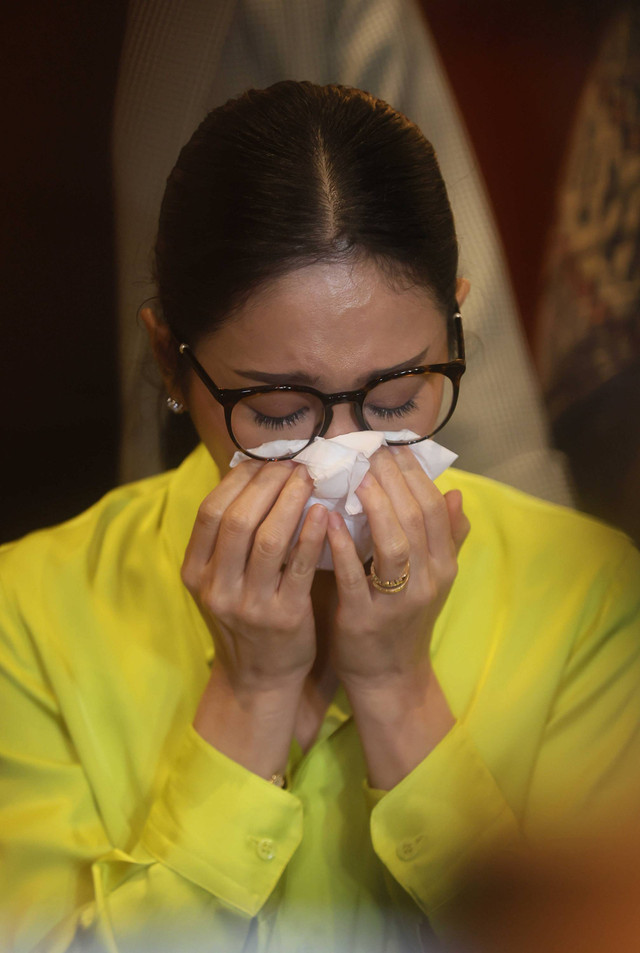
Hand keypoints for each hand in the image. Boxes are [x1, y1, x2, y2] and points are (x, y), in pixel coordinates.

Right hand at [181, 459, 327, 777]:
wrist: (259, 678)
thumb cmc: (246, 617)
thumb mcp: (223, 579)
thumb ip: (231, 537)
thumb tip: (252, 474)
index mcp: (195, 572)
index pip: (210, 511)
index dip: (239, 480)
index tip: (265, 460)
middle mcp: (215, 587)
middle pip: (237, 519)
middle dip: (267, 484)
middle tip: (294, 462)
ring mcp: (248, 604)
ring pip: (266, 539)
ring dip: (289, 501)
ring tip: (309, 478)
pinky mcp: (283, 617)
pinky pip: (297, 567)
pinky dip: (310, 534)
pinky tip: (324, 513)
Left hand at [325, 446, 469, 787]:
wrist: (389, 678)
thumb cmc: (404, 619)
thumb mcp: (432, 579)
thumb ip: (446, 538)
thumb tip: (456, 493)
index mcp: (442, 565)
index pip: (434, 507)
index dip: (413, 472)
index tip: (389, 444)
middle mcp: (428, 580)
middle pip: (416, 517)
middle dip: (392, 477)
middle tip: (367, 447)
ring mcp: (398, 601)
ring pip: (395, 543)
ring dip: (375, 505)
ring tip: (356, 475)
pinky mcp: (366, 618)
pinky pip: (357, 577)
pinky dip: (345, 547)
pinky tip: (328, 520)